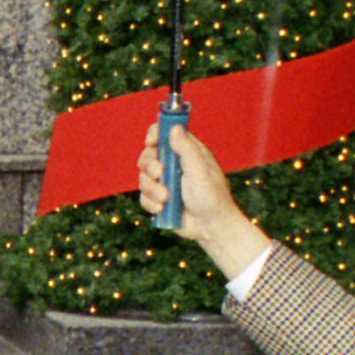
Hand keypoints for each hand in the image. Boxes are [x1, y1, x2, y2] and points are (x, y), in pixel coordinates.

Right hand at [135, 115, 273, 275]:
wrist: (210, 227)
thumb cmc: (211, 196)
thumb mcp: (200, 170)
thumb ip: (187, 149)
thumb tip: (175, 127)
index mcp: (186, 152)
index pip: (164, 134)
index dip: (155, 134)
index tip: (152, 142)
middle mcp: (173, 164)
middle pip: (147, 155)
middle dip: (149, 165)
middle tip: (159, 174)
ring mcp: (164, 182)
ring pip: (143, 177)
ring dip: (152, 189)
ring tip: (166, 199)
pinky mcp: (158, 199)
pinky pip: (143, 197)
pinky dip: (150, 203)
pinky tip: (162, 209)